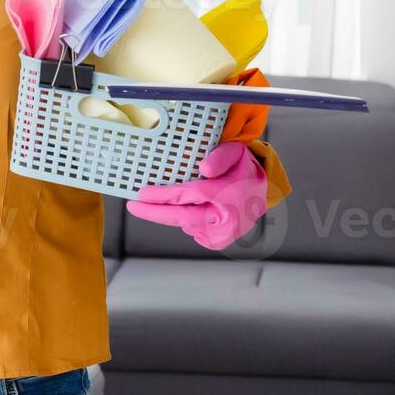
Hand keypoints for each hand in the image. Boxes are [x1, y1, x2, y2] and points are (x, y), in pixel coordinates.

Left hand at [125, 141, 266, 250]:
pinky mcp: (218, 242)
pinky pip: (191, 231)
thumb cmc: (243, 169)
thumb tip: (203, 168)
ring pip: (185, 225)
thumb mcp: (236, 152)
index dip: (164, 195)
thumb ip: (220, 156)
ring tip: (172, 199)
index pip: (191, 195)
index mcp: (230, 195)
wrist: (261, 192)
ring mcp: (224, 234)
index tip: (141, 194)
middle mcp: (228, 219)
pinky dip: (185, 220)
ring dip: (172, 213)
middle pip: (183, 217)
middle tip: (133, 207)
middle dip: (154, 213)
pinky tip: (192, 208)